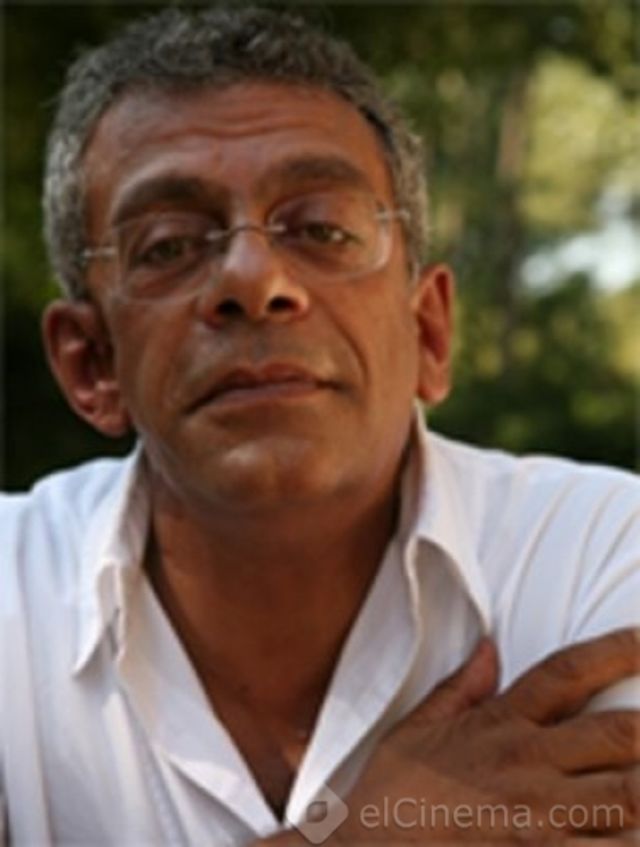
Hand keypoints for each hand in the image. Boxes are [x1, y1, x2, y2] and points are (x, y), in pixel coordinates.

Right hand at [255, 628, 639, 844]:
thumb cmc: (393, 791)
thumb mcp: (417, 726)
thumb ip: (461, 686)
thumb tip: (490, 645)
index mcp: (502, 724)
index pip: (568, 672)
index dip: (615, 649)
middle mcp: (529, 764)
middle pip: (619, 734)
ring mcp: (542, 818)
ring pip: (630, 798)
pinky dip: (623, 839)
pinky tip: (627, 830)